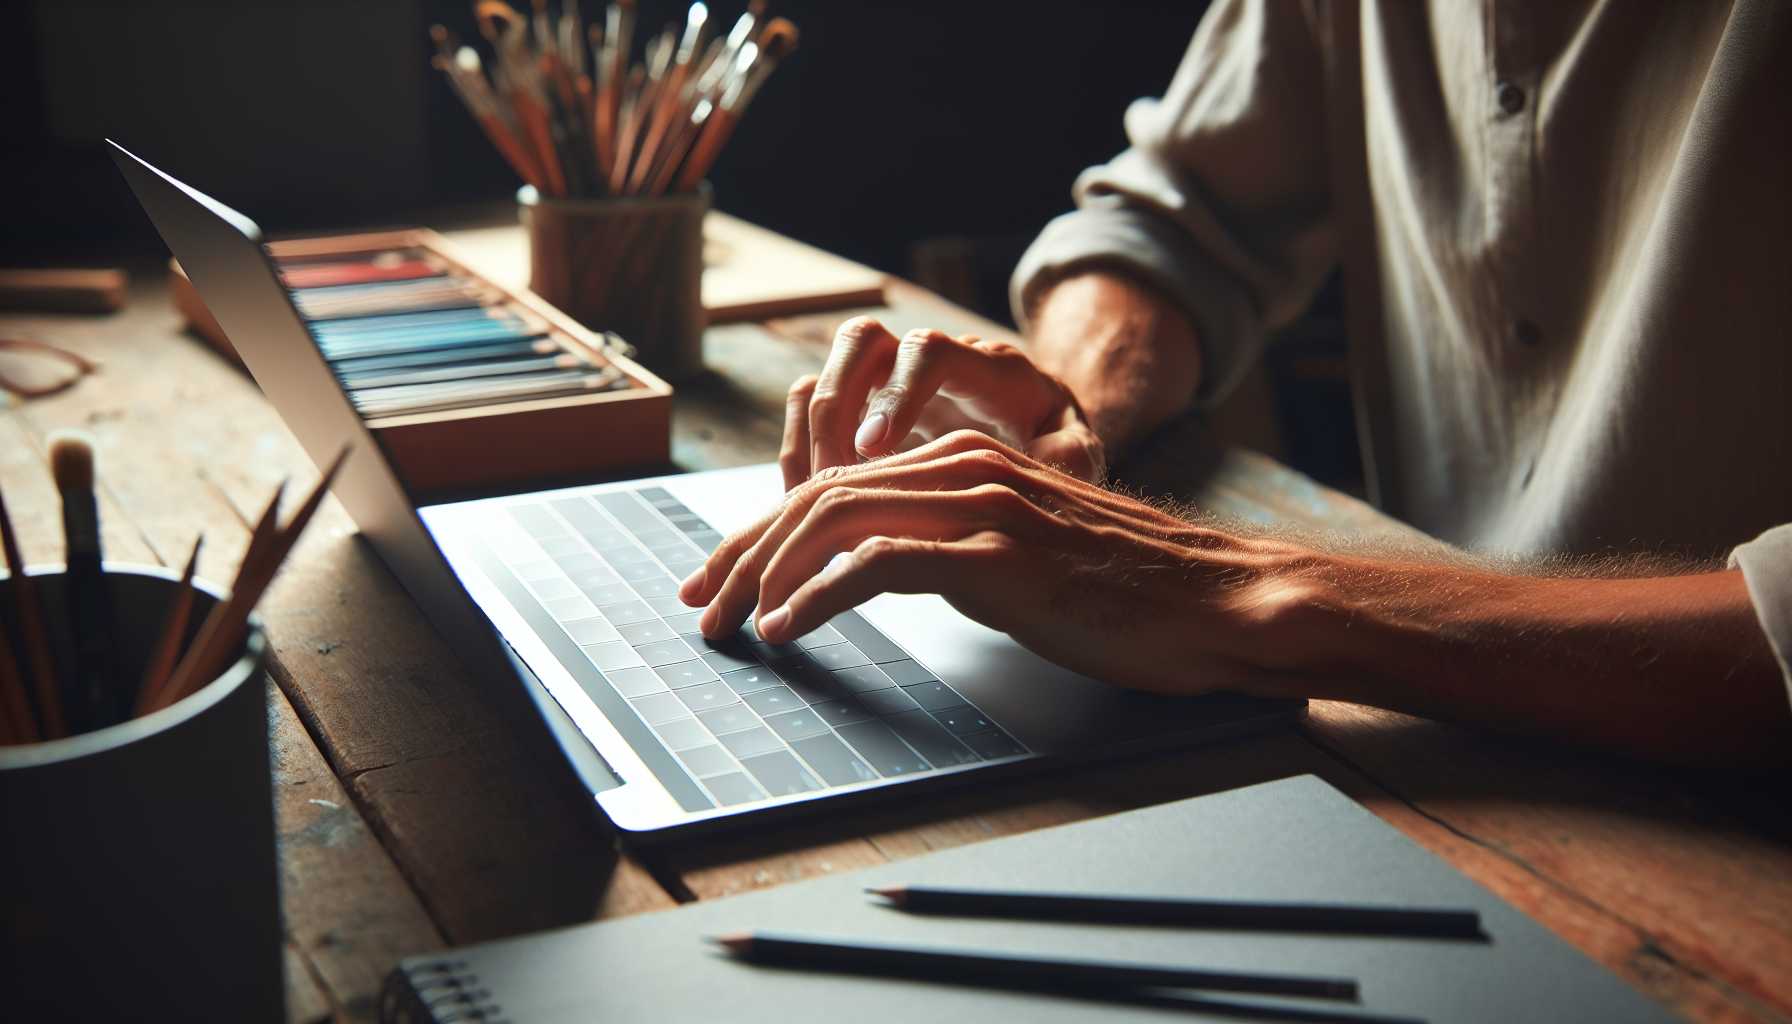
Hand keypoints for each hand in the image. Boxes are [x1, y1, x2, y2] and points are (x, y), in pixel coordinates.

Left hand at [681, 430, 1326, 695]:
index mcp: (966, 461)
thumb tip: (896, 572)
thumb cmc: (1132, 590)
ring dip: (768, 577)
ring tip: (731, 624)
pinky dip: (821, 596)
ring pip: (836, 521)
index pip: (835, 485)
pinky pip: (881, 564)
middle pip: (818, 498)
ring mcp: (982, 506)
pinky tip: (788, 629)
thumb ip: (960, 546)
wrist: (1220, 600)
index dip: (766, 532)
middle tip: (701, 604)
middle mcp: (965, 467)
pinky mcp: (998, 555)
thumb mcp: (1027, 553)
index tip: (722, 577)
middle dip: (745, 553)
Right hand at [778, 316, 1105, 489]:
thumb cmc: (1053, 443)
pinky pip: (808, 410)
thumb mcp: (1076, 451)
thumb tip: (1055, 457)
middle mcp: (929, 362)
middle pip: (864, 341)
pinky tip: (807, 501)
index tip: (873, 451)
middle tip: (832, 474)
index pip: (933, 353)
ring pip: (827, 371)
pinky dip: (797, 451)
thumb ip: (1073, 454)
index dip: (897, 394)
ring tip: (812, 497)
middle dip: (838, 405)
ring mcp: (889, 383)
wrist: (1035, 434)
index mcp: (987, 369)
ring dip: (807, 433)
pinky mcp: (862, 412)